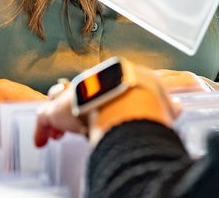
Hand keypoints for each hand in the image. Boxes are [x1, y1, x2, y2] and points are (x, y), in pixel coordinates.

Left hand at [35, 62, 177, 147]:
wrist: (129, 101)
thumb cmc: (147, 101)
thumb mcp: (162, 102)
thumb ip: (166, 106)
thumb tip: (175, 108)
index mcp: (115, 75)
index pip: (104, 84)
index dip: (101, 96)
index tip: (102, 106)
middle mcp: (91, 81)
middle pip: (79, 88)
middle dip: (76, 101)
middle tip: (77, 117)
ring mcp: (73, 93)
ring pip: (58, 98)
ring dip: (57, 113)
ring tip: (57, 131)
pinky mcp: (57, 110)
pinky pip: (44, 119)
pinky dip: (42, 131)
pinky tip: (42, 142)